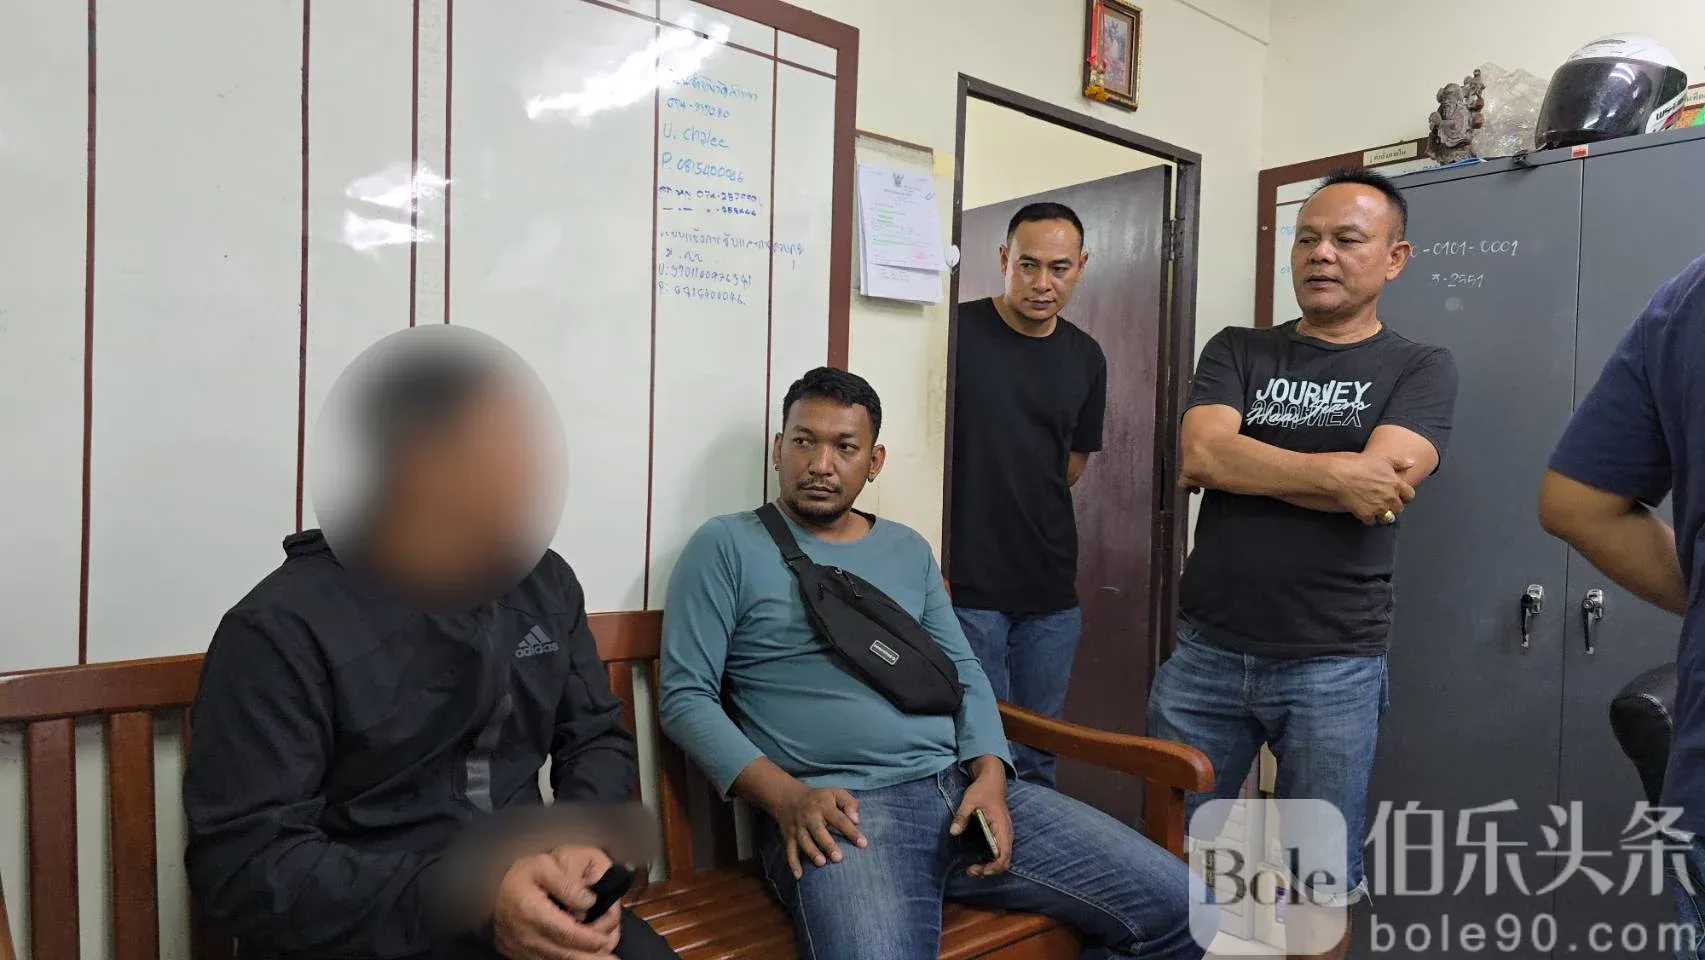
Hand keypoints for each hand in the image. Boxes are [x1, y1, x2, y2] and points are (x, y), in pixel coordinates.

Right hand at [493, 850, 621, 959]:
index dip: (589, 939)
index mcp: (533, 913)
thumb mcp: (542, 866)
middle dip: (592, 957)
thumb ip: (567, 882)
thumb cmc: (518, 878)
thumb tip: (590, 901)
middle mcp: (528, 937)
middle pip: (565, 954)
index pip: (567, 932)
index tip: (606, 938)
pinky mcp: (523, 956)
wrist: (488, 896)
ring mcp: (524, 950)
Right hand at [773, 785, 866, 878]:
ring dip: (812, 853)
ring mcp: (798, 828)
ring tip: (821, 863)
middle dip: (828, 844)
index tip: (863, 844)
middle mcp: (809, 817)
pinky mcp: (789, 837)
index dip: (851, 832)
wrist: (788, 797)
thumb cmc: (819, 798)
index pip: (840, 819)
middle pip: (818, 831)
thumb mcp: (835, 792)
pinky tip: (799, 876)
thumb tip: (856, 820)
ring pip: (804, 841)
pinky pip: (790, 851)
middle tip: (838, 858)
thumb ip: (849, 804)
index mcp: (823, 807)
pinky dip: (793, 863)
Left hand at [949, 766, 1012, 876]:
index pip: (1004, 855)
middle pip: (1005, 861)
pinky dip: (991, 860)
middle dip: (990, 870)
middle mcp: (1007, 833)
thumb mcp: (969, 800)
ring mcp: (1006, 834)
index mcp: (1002, 826)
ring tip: (973, 868)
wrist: (993, 780)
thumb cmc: (983, 790)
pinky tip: (978, 860)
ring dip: (990, 867)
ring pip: (1004, 859)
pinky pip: (1001, 853)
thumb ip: (961, 816)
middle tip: (971, 871)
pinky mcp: (1001, 834)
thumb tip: (953, 832)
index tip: (978, 870)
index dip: (993, 867)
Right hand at [1327, 452, 1416, 524]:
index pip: (1410, 495)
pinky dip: (1367, 517)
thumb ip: (1399, 462)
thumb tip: (1412, 463)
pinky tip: (1362, 510)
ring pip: (1386, 516)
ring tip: (1373, 506)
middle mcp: (1390, 497)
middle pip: (1399, 508)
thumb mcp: (1382, 459)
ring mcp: (1379, 507)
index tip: (1399, 495)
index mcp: (1396, 484)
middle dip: (1393, 505)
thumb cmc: (1360, 465)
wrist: (1340, 476)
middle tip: (1384, 500)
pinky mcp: (1367, 514)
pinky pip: (1371, 521)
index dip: (1405, 496)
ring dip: (1381, 513)